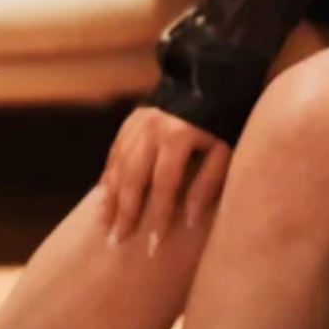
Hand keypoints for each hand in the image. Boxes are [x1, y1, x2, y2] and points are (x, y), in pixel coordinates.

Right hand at [98, 105, 230, 253]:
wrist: (210, 83)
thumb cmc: (223, 124)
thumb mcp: (224, 152)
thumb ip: (207, 184)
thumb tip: (187, 221)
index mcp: (177, 136)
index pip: (163, 185)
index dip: (157, 216)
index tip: (152, 245)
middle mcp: (151, 129)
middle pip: (132, 177)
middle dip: (124, 212)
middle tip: (116, 241)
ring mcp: (137, 122)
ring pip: (117, 165)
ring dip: (110, 197)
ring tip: (105, 225)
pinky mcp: (131, 120)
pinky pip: (114, 152)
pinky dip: (109, 175)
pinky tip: (104, 196)